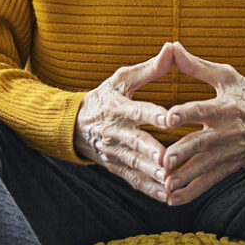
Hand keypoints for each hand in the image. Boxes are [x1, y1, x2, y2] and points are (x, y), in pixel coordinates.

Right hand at [72, 44, 180, 198]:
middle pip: (134, 141)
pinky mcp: (114, 166)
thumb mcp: (122, 79)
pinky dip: (148, 188)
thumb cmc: (106, 97)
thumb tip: (171, 48)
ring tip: (170, 181)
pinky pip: (132, 179)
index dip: (152, 114)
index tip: (169, 118)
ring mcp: (113, 151)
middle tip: (168, 159)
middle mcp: (114, 131)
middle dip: (151, 150)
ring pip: (134, 164)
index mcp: (118, 107)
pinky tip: (167, 196)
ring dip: (151, 173)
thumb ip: (149, 68)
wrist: (72, 124)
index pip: (137, 110)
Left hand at [158, 42, 244, 206]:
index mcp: (224, 107)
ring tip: (164, 184)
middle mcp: (225, 132)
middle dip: (182, 153)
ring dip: (183, 177)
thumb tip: (172, 46)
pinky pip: (208, 182)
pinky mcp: (227, 167)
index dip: (185, 114)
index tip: (167, 117)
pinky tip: (171, 199)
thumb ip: (197, 66)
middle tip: (163, 160)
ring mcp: (227, 152)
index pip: (201, 110)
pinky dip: (191, 192)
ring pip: (202, 167)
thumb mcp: (225, 76)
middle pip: (200, 143)